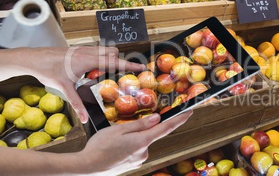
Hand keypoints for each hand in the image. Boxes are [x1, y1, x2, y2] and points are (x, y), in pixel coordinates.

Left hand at [5, 46, 145, 122]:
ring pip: (105, 51)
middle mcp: (89, 52)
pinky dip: (98, 61)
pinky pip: (97, 52)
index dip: (130, 65)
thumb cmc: (48, 71)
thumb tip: (85, 120)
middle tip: (107, 77)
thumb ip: (77, 104)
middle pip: (113, 54)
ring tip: (93, 76)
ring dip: (106, 62)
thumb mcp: (64, 89)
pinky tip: (86, 72)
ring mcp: (84, 49)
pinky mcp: (80, 49)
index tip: (142, 66)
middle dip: (116, 64)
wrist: (33, 58)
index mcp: (89, 60)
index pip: (115, 62)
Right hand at [77, 110, 192, 174]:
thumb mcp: (119, 130)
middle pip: (148, 135)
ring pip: (139, 143)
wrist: (87, 168)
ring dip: (129, 140)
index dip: (179, 119)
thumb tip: (157, 118)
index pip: (166, 127)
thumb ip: (140, 124)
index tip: (189, 112)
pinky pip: (133, 151)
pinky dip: (126, 148)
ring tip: (111, 142)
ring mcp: (138, 160)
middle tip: (119, 132)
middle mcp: (144, 152)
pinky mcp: (131, 165)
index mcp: (143, 141)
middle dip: (137, 130)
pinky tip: (113, 149)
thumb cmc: (100, 147)